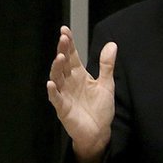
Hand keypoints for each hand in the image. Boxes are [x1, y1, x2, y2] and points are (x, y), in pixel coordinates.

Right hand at [46, 26, 116, 162]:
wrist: (99, 132)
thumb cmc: (100, 109)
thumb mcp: (106, 84)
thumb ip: (107, 65)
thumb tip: (112, 44)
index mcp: (79, 75)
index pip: (72, 56)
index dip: (69, 43)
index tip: (65, 30)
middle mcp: (69, 82)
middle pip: (63, 64)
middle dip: (63, 51)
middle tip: (63, 38)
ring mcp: (64, 95)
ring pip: (56, 78)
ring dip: (57, 68)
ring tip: (60, 57)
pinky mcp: (63, 109)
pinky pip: (55, 99)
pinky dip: (52, 91)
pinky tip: (50, 84)